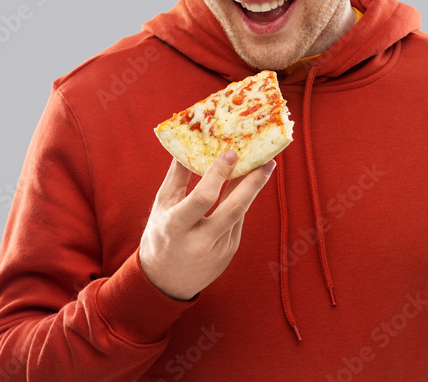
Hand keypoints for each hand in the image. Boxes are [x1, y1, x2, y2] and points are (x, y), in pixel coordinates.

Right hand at [138, 151, 274, 300]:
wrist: (165, 283)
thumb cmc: (160, 236)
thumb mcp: (162, 206)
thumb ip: (177, 176)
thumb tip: (187, 144)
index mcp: (176, 227)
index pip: (203, 198)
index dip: (218, 174)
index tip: (231, 152)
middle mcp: (200, 242)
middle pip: (234, 209)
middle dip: (253, 183)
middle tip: (268, 160)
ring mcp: (218, 250)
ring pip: (239, 213)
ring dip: (253, 188)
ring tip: (265, 165)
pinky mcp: (229, 253)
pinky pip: (238, 221)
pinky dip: (242, 200)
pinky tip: (249, 183)